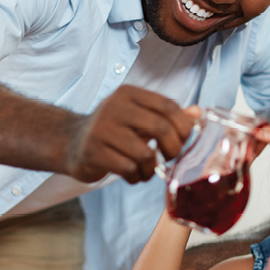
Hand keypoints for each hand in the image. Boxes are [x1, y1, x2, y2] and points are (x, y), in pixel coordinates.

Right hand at [63, 86, 199, 183]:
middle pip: (161, 128)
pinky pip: (128, 168)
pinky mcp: (93, 151)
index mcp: (129, 94)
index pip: (168, 106)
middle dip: (173, 148)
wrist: (71, 142)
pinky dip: (136, 176)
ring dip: (151, 168)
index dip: (183, 126)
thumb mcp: (140, 117)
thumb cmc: (114, 130)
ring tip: (146, 171)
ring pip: (145, 154)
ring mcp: (101, 129)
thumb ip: (169, 115)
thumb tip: (198, 113)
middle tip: (171, 157)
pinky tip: (132, 175)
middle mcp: (114, 107)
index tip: (183, 140)